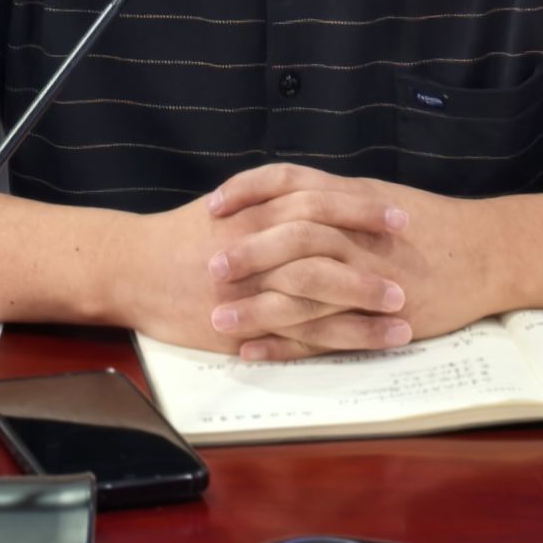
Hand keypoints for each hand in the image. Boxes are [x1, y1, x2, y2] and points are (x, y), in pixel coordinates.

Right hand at [111, 188, 408, 355]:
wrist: (132, 268)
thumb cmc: (179, 236)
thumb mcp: (227, 207)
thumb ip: (270, 202)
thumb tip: (315, 198)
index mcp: (257, 213)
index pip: (321, 203)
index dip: (362, 210)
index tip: (399, 214)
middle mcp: (259, 247)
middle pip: (327, 246)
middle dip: (372, 254)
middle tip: (411, 261)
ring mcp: (254, 289)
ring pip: (320, 296)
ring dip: (365, 304)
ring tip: (404, 311)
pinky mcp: (247, 327)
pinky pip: (299, 336)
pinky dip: (335, 340)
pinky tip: (364, 345)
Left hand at [203, 163, 502, 360]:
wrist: (486, 253)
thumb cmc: (430, 224)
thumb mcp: (378, 196)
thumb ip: (332, 198)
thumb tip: (281, 197)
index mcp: (351, 200)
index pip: (289, 184)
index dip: (247, 192)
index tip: (212, 205)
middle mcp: (355, 235)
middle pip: (290, 238)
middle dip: (246, 252)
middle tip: (208, 266)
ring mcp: (366, 279)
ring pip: (302, 292)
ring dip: (256, 307)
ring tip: (218, 317)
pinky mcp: (376, 319)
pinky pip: (323, 335)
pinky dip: (285, 344)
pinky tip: (253, 350)